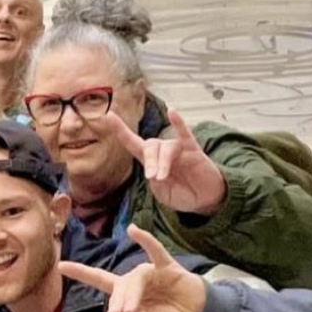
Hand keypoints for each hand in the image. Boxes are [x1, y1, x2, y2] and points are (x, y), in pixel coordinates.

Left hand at [60, 225, 206, 311]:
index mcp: (126, 294)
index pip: (100, 281)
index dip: (82, 273)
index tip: (61, 265)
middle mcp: (136, 281)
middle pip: (121, 285)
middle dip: (119, 300)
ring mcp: (152, 273)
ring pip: (137, 277)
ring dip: (132, 293)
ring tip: (133, 311)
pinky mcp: (169, 268)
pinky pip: (156, 252)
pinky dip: (146, 241)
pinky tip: (134, 231)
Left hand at [97, 107, 226, 215]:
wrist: (204, 199)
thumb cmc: (182, 194)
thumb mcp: (163, 194)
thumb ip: (155, 184)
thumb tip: (154, 173)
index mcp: (151, 162)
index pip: (133, 143)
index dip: (121, 130)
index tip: (108, 116)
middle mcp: (163, 152)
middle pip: (150, 146)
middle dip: (150, 161)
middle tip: (152, 177)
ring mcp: (178, 149)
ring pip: (165, 147)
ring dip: (162, 162)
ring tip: (163, 177)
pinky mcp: (194, 150)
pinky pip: (185, 134)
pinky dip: (178, 123)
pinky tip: (172, 112)